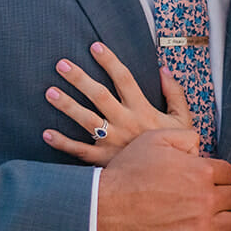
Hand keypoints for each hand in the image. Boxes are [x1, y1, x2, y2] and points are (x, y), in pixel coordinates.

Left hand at [43, 42, 230, 230]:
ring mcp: (112, 143)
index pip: (124, 79)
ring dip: (67, 106)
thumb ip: (176, 94)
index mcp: (143, 110)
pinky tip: (46, 133)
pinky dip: (62, 143)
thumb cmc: (177, 151)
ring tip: (50, 92)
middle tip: (61, 64)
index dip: (110, 61)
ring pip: (86, 121)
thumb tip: (165, 70)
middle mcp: (125, 123)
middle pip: (99, 96)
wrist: (172, 184)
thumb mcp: (183, 121)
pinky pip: (79, 152)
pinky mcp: (103, 161)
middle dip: (80, 79)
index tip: (95, 46)